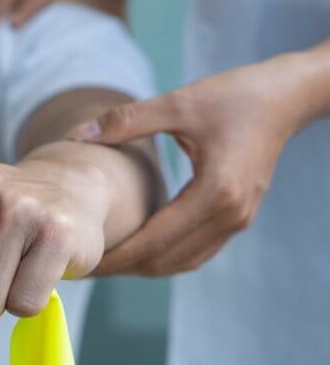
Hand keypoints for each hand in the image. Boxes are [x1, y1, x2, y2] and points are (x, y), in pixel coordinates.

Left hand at [76, 55, 312, 275]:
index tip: (84, 263)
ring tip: (104, 260)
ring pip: (183, 261)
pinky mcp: (237, 216)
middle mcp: (230, 216)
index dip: (116, 257)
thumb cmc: (234, 96)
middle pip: (166, 260)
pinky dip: (165, 255)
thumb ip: (128, 120)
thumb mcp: (179, 102)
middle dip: (123, 267)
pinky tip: (137, 247)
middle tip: (84, 266)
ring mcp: (237, 220)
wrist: (285, 98)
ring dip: (143, 266)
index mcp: (215, 194)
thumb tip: (79, 134)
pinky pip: (197, 250)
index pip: (155, 242)